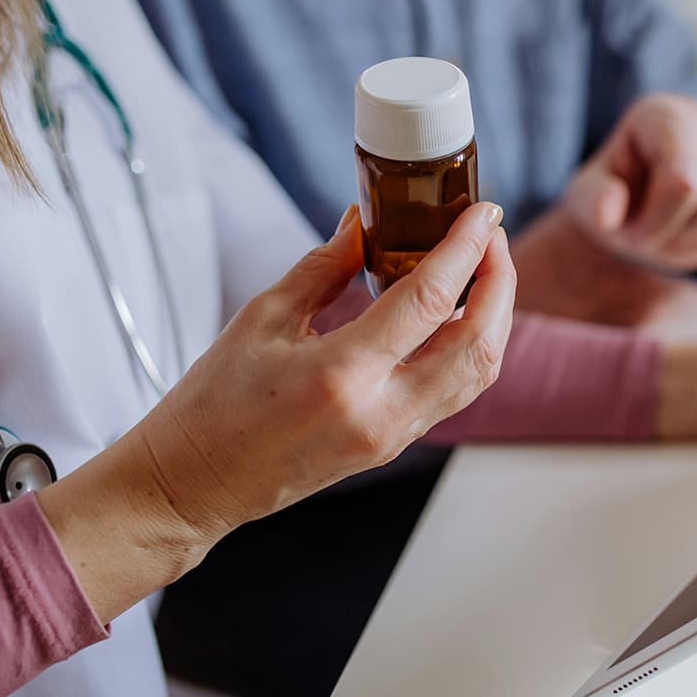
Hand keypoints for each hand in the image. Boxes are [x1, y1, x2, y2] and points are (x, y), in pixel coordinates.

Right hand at [39, 202, 515, 620]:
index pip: (430, 300)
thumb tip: (365, 222)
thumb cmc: (215, 405)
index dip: (466, 248)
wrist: (197, 485)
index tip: (484, 212)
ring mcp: (395, 435)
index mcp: (342, 374)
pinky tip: (460, 313)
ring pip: (479, 372)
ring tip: (485, 268)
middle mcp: (381, 411)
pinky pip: (457, 392)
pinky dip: (472, 347)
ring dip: (495, 316)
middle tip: (491, 235)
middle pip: (478, 341)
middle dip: (499, 280)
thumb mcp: (262, 319)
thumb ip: (325, 267)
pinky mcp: (396, 444)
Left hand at [564, 93, 696, 272]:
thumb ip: (594, 202)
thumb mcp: (588, 198)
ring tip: (667, 233)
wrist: (640, 199)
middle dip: (673, 233)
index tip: (631, 233)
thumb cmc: (616, 194)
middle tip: (646, 238)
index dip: (658, 220)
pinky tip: (693, 228)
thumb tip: (608, 212)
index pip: (681, 179)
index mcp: (661, 115)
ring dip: (693, 238)